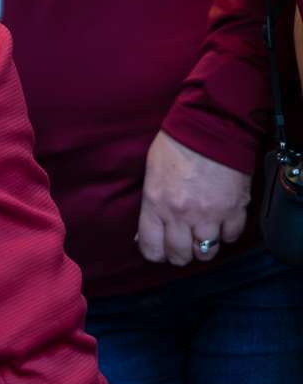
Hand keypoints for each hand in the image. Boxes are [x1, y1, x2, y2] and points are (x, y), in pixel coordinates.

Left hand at [137, 130, 250, 264]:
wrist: (210, 128)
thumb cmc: (175, 146)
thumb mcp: (151, 174)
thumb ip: (150, 204)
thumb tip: (149, 230)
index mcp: (156, 204)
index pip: (151, 247)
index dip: (154, 253)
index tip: (158, 250)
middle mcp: (182, 215)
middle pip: (180, 255)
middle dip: (179, 255)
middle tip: (181, 247)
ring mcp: (210, 214)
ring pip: (207, 252)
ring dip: (203, 248)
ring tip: (201, 238)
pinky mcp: (235, 209)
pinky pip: (231, 237)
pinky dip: (226, 235)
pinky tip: (220, 225)